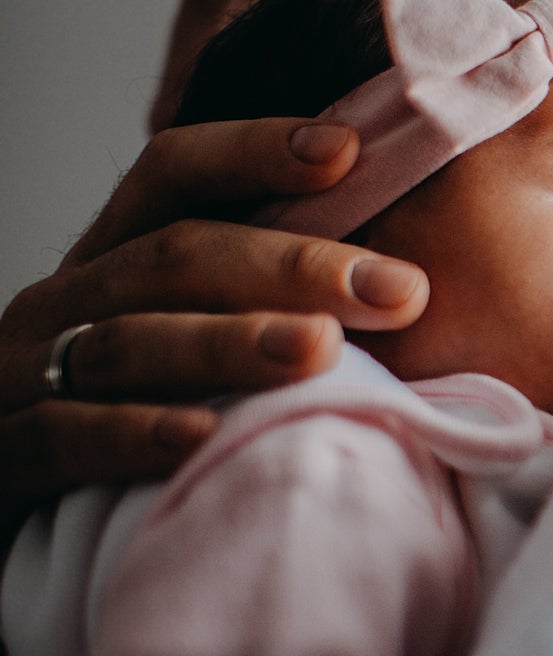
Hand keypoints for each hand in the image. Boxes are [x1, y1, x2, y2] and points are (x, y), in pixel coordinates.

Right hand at [0, 118, 428, 519]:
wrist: (4, 506)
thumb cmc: (135, 422)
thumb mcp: (194, 350)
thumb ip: (271, 309)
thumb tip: (409, 286)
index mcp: (113, 260)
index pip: (173, 172)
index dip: (254, 150)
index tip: (350, 150)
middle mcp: (64, 302)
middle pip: (175, 256)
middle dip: (293, 266)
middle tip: (399, 290)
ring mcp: (20, 374)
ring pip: (127, 340)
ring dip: (228, 342)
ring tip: (320, 350)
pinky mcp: (0, 456)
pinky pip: (63, 434)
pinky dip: (135, 433)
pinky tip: (204, 437)